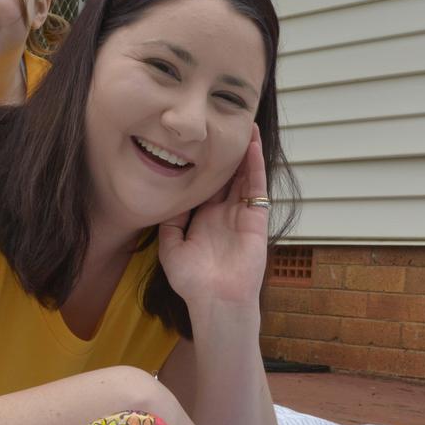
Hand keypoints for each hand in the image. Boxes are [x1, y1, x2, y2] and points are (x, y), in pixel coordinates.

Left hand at [157, 124, 268, 306]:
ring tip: (243, 125)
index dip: (204, 164)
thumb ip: (169, 224)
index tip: (199, 142)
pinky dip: (255, 165)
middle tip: (225, 124)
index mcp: (204, 219)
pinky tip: (251, 145)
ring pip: (244, 176)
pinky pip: (256, 187)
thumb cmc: (193, 281)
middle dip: (227, 152)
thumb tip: (168, 200)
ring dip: (245, 151)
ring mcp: (241, 214)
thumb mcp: (171, 248)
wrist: (215, 299)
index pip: (206, 184)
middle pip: (227, 175)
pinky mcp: (255, 218)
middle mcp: (223, 213)